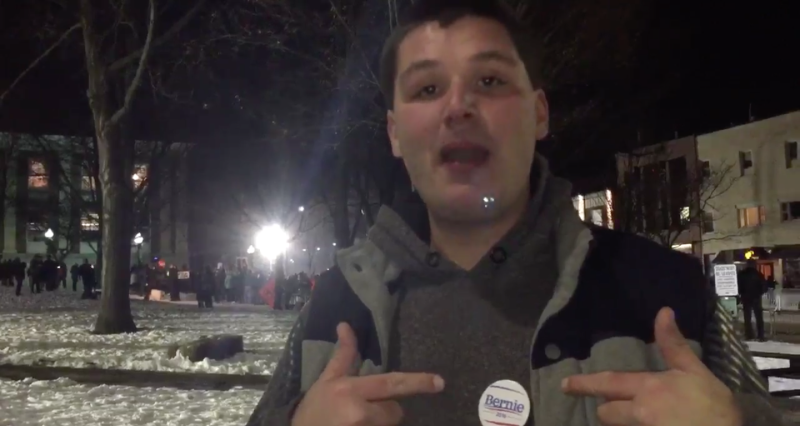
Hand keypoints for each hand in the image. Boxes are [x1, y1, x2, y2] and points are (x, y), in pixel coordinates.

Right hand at [292, 322, 444, 425]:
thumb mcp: (325, 381)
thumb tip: (346, 325)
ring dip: (379, 423)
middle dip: (387, 410)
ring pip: (388, 424)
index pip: (390, 384)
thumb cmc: (312, 411)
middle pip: (395, 410)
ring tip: (355, 422)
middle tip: (362, 412)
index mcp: (349, 390)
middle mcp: (359, 412)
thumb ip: (343, 357)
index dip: (417, 382)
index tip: (439, 382)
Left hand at [561, 307, 741, 425]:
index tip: (564, 385)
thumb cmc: (714, 405)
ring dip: (624, 421)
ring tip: (644, 417)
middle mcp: (638, 412)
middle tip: (624, 406)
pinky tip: (655, 424)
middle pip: (606, 412)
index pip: (607, 384)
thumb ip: (674, 344)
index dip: (583, 384)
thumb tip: (663, 311)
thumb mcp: (694, 370)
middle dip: (609, 408)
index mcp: (647, 388)